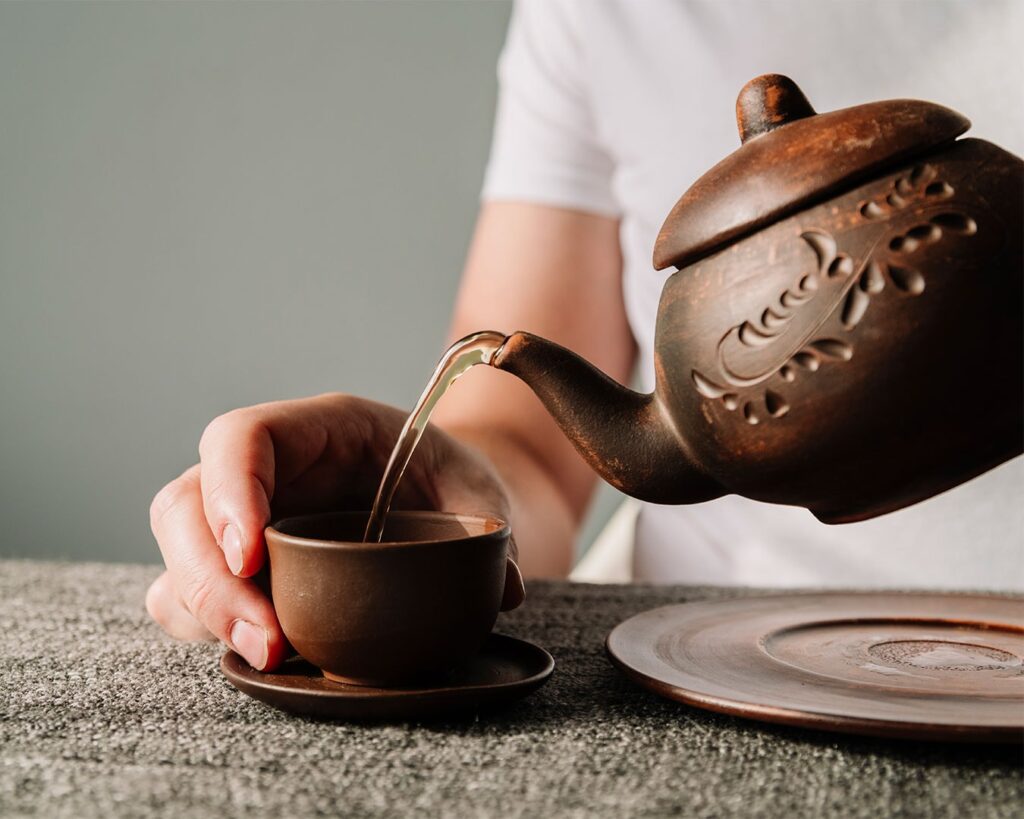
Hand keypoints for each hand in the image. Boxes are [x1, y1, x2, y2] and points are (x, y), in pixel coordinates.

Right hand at [145, 393, 524, 670]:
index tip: (254, 555)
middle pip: (185, 504)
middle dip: (211, 577)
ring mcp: (243, 520)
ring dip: (207, 612)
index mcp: (318, 429)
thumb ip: (489, 531)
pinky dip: (211, 629)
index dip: (230, 490)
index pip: (241, 437)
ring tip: (272, 657)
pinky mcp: (242, 570)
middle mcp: (266, 471)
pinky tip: (264, 654)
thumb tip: (501, 587)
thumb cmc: (451, 486)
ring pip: (178, 557)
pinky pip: (190, 597)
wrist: (441, 503)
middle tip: (270, 641)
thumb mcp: (478, 495)